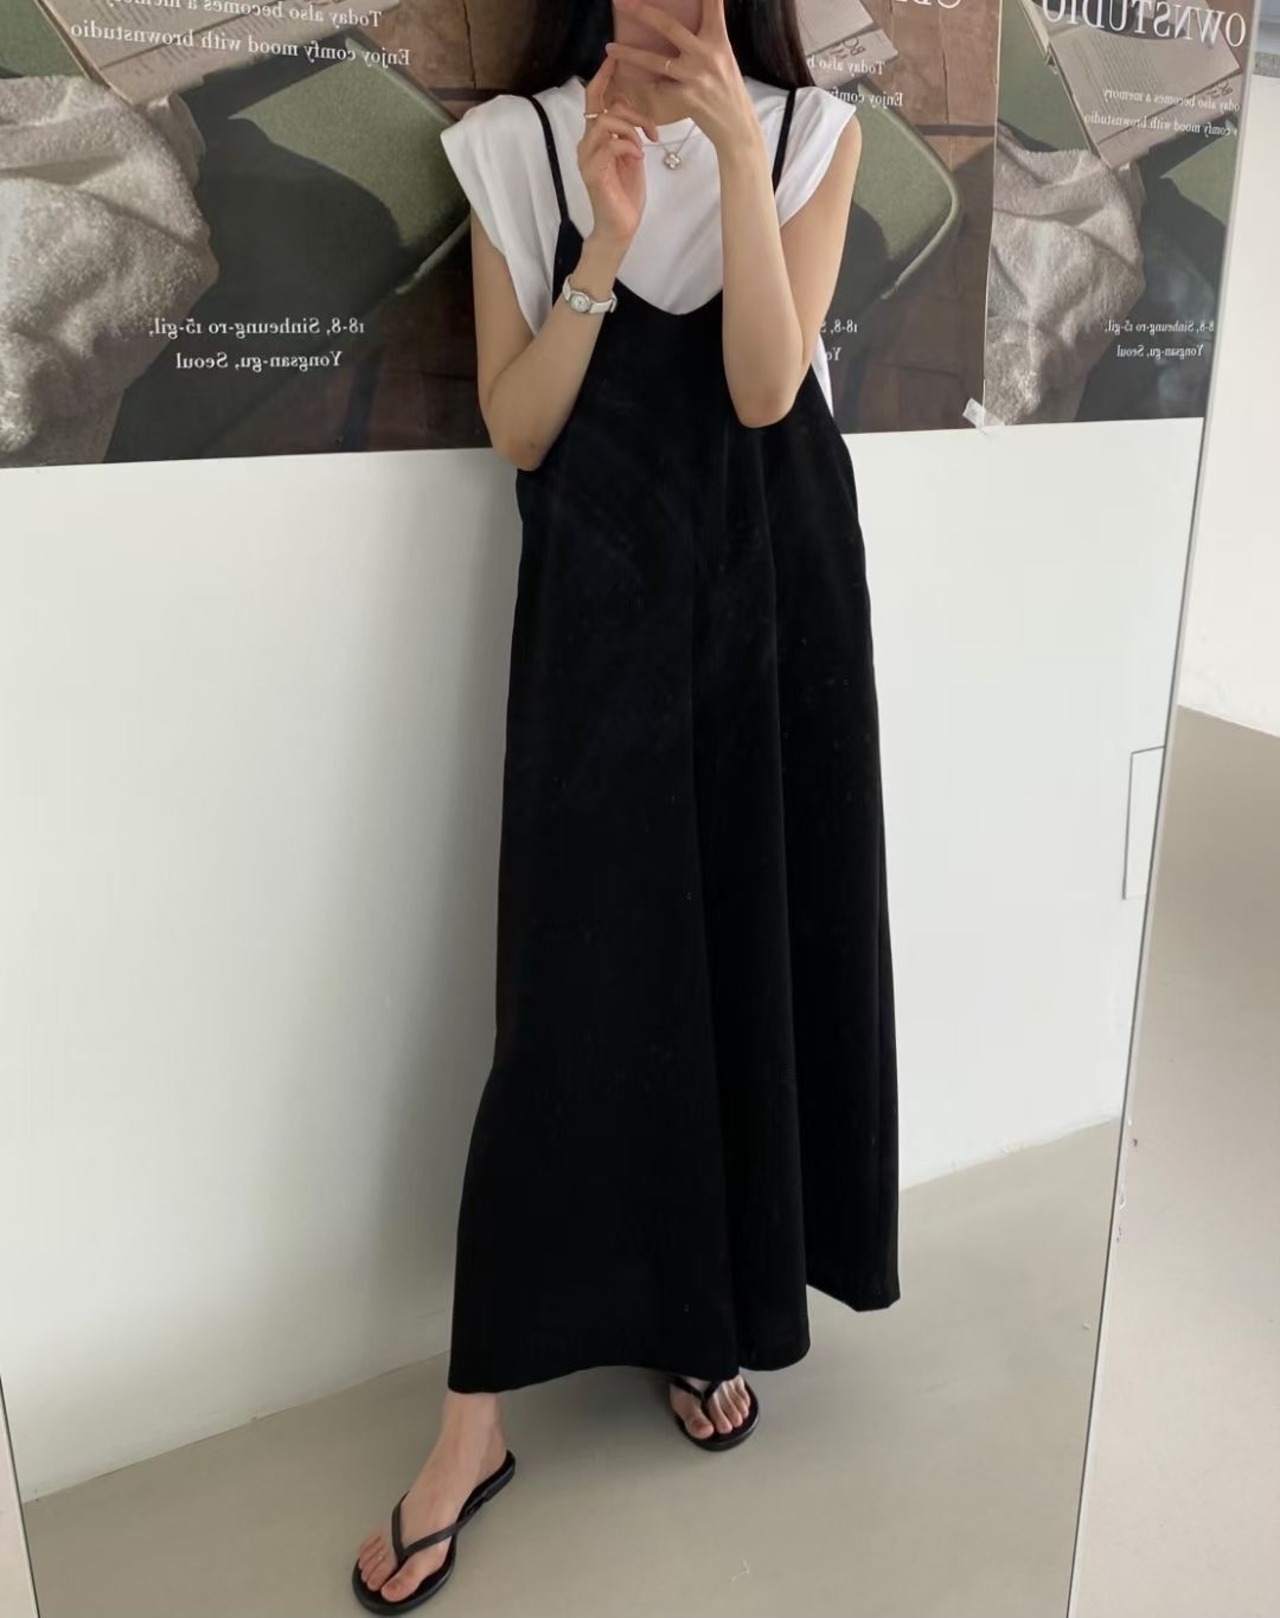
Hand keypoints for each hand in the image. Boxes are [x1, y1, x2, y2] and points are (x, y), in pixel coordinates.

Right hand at [577, 54, 660, 248]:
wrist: (620, 228)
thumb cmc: (626, 194)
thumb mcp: (632, 155)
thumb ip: (628, 130)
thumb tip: (627, 104)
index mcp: (595, 138)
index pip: (594, 99)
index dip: (603, 77)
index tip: (615, 60)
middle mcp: (586, 143)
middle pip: (599, 104)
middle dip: (630, 108)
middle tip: (651, 129)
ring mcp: (587, 157)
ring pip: (605, 121)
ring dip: (631, 128)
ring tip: (644, 145)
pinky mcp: (592, 171)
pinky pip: (610, 143)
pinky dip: (628, 145)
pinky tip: (638, 156)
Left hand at [605, 0, 760, 155]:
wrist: (736, 125)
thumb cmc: (727, 88)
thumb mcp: (723, 56)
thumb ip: (705, 37)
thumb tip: (684, 20)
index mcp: (717, 39)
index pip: (712, 5)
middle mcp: (706, 54)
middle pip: (669, 27)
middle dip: (642, 12)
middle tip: (621, 2)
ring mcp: (695, 77)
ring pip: (655, 61)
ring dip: (629, 54)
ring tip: (610, 48)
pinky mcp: (687, 99)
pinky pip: (658, 88)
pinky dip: (643, 85)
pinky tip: (626, 82)